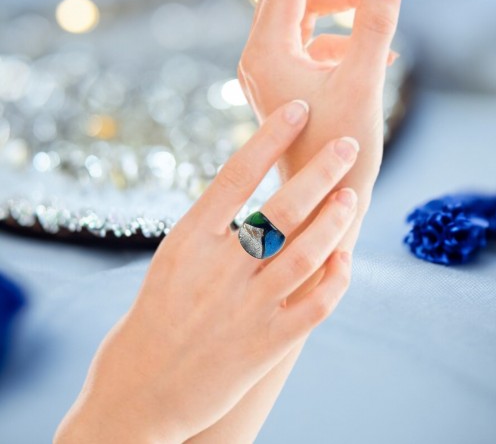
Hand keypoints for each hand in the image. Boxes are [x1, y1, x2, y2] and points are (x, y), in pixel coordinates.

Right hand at [54, 100, 359, 443]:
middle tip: (348, 144)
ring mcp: (245, 308)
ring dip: (335, 220)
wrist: (139, 390)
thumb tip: (256, 196)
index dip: (270, 137)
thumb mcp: (174, 260)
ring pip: (306, 254)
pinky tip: (345, 257)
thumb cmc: (155, 316)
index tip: (298, 109)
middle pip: (282, 209)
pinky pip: (314, 307)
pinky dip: (336, 280)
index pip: (236, 174)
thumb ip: (213, 229)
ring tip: (352, 195)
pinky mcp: (265, 345)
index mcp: (189, 241)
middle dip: (321, 172)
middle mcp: (218, 270)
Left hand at [238, 0, 403, 247]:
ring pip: (299, 17)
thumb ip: (375, 25)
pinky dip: (336, 39)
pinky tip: (370, 53)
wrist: (318, 202)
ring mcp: (268, 73)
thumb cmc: (337, 153)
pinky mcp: (282, 86)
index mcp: (267, 53)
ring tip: (375, 7)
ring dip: (337, 6)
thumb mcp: (362, 83)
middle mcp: (258, 59)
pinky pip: (306, 45)